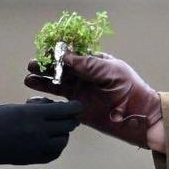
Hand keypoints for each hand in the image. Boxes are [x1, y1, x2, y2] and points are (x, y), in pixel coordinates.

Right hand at [0, 98, 81, 165]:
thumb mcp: (13, 107)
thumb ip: (34, 110)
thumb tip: (48, 109)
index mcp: (33, 114)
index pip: (65, 110)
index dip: (74, 108)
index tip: (77, 106)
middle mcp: (38, 131)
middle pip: (67, 126)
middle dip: (69, 120)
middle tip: (66, 118)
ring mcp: (36, 147)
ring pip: (62, 141)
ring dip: (63, 135)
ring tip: (55, 131)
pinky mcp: (30, 159)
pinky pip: (52, 155)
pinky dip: (55, 149)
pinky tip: (49, 143)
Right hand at [23, 52, 164, 149]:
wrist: (139, 116)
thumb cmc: (131, 89)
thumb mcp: (111, 70)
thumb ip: (89, 64)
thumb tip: (66, 55)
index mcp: (94, 63)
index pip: (72, 54)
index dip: (58, 53)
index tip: (46, 52)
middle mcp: (84, 76)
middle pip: (61, 68)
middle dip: (46, 66)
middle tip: (32, 65)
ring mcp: (79, 92)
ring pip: (56, 83)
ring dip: (43, 80)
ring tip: (29, 78)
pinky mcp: (76, 108)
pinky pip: (58, 101)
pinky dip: (46, 98)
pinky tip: (35, 95)